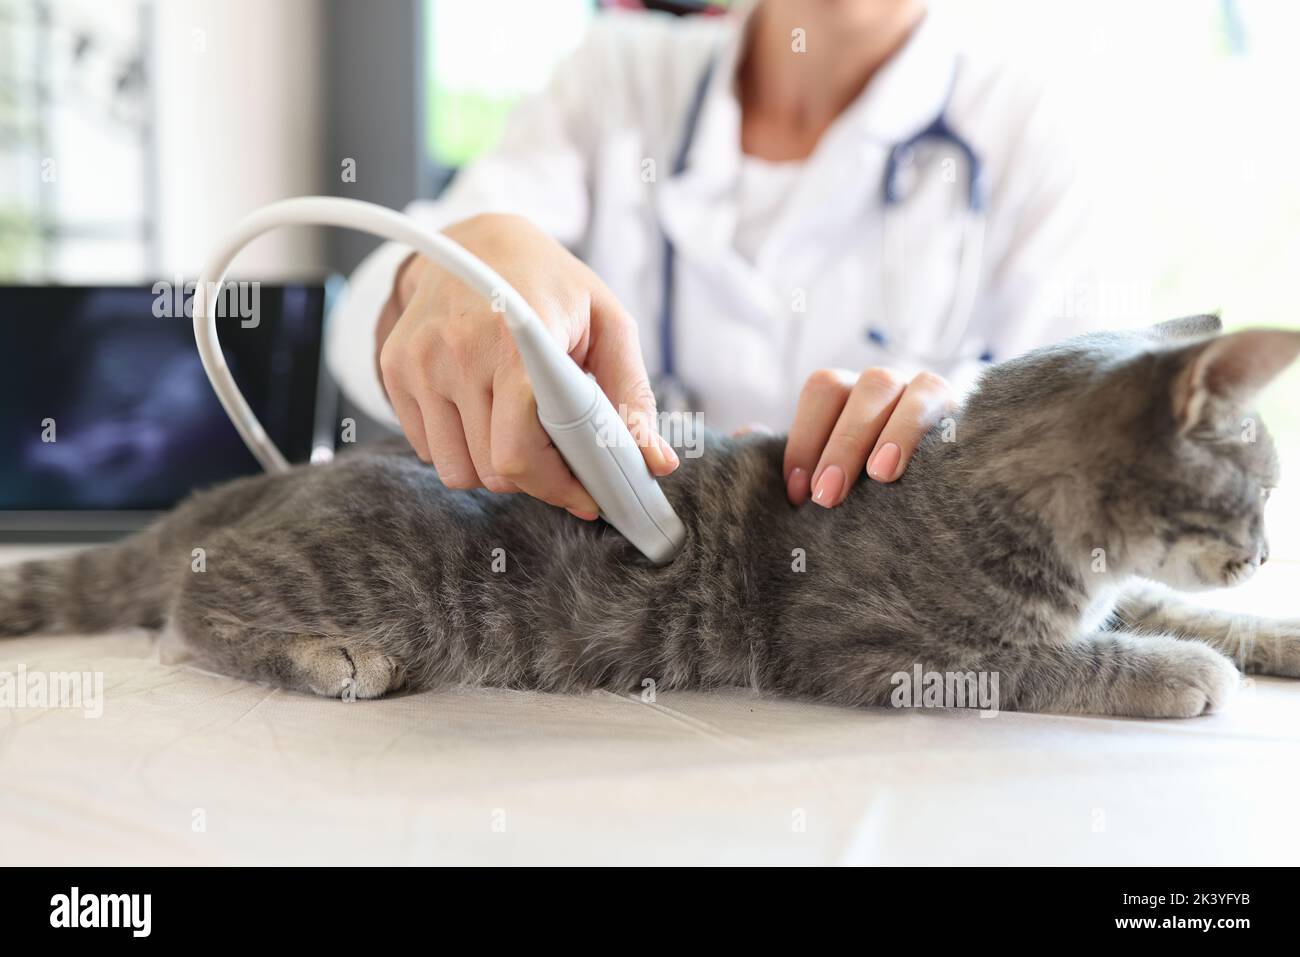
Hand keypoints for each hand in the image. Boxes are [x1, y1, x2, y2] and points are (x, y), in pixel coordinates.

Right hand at [378, 213, 677, 517]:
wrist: (479, 240)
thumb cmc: (554, 285)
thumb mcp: (609, 325)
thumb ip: (633, 397)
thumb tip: (658, 463)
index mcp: (516, 339)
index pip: (519, 451)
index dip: (557, 486)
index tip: (587, 496)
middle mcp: (457, 351)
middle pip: (492, 470)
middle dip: (534, 477)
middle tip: (559, 457)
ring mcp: (419, 362)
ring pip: (456, 470)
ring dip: (493, 466)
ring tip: (519, 429)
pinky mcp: (395, 370)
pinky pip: (427, 450)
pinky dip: (460, 448)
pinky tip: (484, 412)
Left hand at [783, 367, 952, 506]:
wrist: (936, 512)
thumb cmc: (865, 493)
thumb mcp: (826, 476)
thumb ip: (792, 457)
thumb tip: (745, 437)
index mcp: (850, 395)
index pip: (824, 391)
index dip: (806, 438)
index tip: (797, 494)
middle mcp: (891, 388)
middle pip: (864, 388)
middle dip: (842, 443)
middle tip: (826, 498)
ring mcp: (932, 397)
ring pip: (914, 391)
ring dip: (892, 432)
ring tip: (879, 476)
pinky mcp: (968, 420)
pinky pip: (954, 411)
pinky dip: (930, 435)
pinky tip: (923, 468)